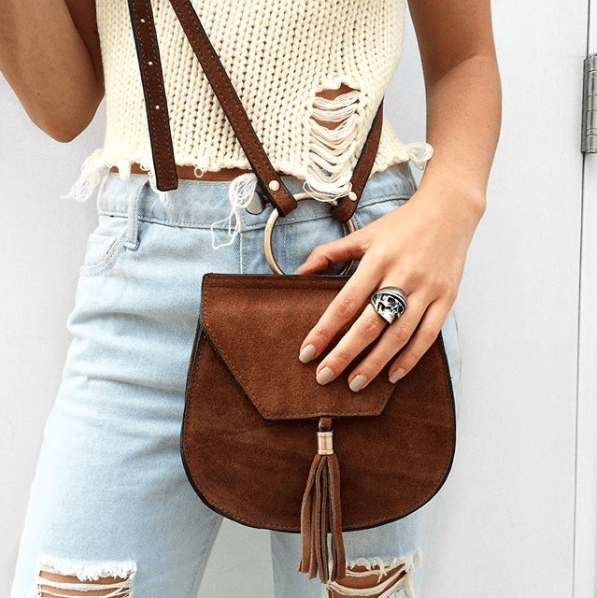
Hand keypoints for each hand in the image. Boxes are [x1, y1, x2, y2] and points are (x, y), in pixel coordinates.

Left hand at [296, 181, 483, 390]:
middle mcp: (402, 275)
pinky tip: (392, 374)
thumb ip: (329, 253)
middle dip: (344, 354)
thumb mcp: (363, 234)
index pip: (345, 302)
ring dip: (375, 363)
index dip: (324, 330)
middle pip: (369, 324)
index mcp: (378, 259)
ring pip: (398, 335)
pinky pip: (428, 335)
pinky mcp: (446, 298)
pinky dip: (410, 358)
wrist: (449, 211)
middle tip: (324, 376)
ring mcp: (427, 289)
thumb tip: (299, 273)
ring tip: (354, 383)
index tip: (307, 353)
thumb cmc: (401, 225)